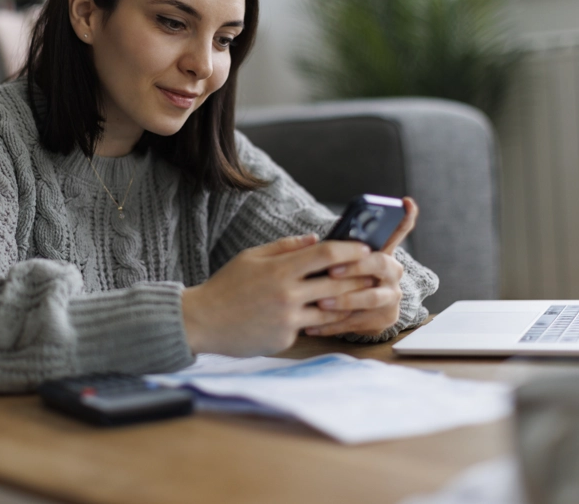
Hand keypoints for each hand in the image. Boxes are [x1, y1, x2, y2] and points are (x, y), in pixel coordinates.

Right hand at [182, 234, 374, 355]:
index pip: (325, 254)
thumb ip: (284, 247)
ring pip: (331, 309)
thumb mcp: (251, 257)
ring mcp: (288, 319)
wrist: (203, 322)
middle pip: (338, 283)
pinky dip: (321, 319)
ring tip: (363, 295)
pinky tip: (332, 314)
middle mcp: (287, 294)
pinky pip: (310, 326)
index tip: (365, 247)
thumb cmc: (226, 286)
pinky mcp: (285, 338)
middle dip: (360, 276)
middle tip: (376, 272)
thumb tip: (315, 239)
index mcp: (279, 269)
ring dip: (349, 302)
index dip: (350, 248)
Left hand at [304, 197, 418, 337]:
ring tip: (320, 302)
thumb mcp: (337, 260)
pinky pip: (359, 321)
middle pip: (381, 264)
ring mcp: (391, 296)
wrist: (353, 312)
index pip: (399, 229)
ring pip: (372, 298)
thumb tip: (313, 240)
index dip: (405, 216)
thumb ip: (332, 249)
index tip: (405, 202)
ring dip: (344, 300)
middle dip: (356, 267)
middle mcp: (392, 272)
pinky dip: (333, 324)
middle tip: (332, 271)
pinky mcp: (385, 319)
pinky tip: (313, 325)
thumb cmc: (339, 277)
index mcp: (382, 251)